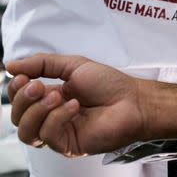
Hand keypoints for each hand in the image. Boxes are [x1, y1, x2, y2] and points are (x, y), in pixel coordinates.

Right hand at [6, 54, 145, 156]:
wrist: (133, 100)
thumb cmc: (110, 84)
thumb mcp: (74, 65)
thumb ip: (43, 63)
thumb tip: (11, 65)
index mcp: (52, 97)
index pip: (20, 99)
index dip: (16, 88)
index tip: (22, 76)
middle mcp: (52, 117)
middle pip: (18, 117)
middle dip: (23, 99)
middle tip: (38, 86)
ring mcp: (60, 132)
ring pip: (26, 132)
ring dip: (37, 110)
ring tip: (57, 95)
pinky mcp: (69, 145)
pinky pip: (48, 136)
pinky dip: (57, 117)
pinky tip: (74, 106)